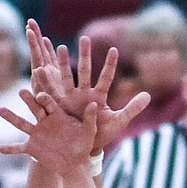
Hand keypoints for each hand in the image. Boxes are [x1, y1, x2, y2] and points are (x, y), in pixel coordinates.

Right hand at [0, 87, 98, 175]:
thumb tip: (96, 104)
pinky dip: (10, 149)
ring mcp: (36, 134)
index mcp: (57, 115)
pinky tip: (0, 149)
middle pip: (34, 108)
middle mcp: (44, 121)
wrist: (75, 163)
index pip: (49, 102)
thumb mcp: (89, 131)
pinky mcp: (32, 147)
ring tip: (1, 110)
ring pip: (22, 123)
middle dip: (28, 100)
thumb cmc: (83, 145)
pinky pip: (18, 148)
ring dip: (11, 117)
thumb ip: (90, 118)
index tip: (41, 94)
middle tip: (21, 91)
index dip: (45, 97)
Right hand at [27, 21, 149, 153]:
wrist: (85, 149)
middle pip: (85, 71)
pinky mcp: (59, 108)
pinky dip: (44, 83)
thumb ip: (133, 108)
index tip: (114, 50)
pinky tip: (38, 70)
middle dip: (84, 55)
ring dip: (62, 63)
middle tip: (84, 38)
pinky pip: (50, 94)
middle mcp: (84, 94)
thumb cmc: (102, 135)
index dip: (111, 65)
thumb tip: (148, 95)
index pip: (107, 77)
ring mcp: (70, 100)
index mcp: (98, 96)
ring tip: (58, 47)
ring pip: (66, 78)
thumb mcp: (119, 122)